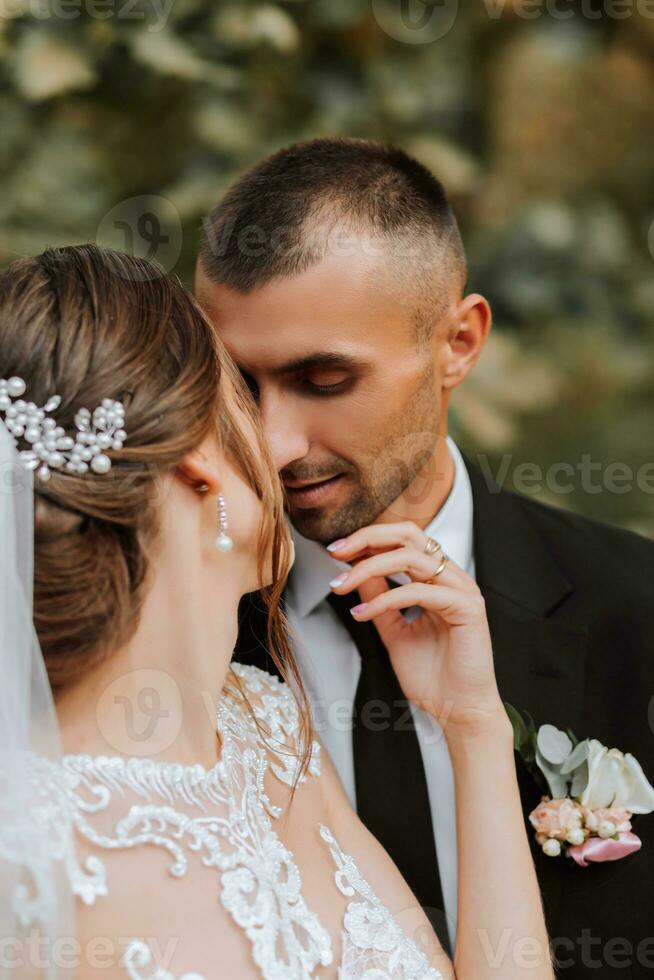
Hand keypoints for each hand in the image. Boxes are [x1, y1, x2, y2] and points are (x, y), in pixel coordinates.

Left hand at [327, 522, 507, 742]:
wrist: (458, 712)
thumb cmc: (432, 676)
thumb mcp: (393, 630)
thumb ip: (378, 599)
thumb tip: (355, 571)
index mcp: (438, 579)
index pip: (403, 540)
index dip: (368, 539)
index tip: (336, 551)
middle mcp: (452, 577)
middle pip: (410, 534)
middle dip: (368, 537)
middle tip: (337, 551)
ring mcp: (462, 590)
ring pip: (411, 557)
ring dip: (369, 568)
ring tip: (341, 585)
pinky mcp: (468, 608)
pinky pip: (420, 592)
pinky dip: (385, 599)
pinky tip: (362, 614)